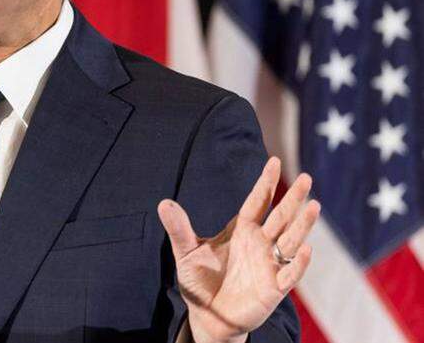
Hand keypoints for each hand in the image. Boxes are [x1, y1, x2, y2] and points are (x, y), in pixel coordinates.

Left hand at [157, 157, 319, 342]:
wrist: (207, 314)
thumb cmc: (200, 280)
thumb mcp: (185, 251)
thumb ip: (178, 228)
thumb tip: (163, 203)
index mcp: (241, 230)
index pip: (257, 201)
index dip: (266, 183)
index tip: (274, 161)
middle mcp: (260, 243)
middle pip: (280, 216)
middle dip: (293, 198)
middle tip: (307, 177)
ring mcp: (269, 264)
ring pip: (291, 241)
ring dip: (302, 225)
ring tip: (313, 206)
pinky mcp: (274, 288)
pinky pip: (290, 273)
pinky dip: (298, 263)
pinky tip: (305, 249)